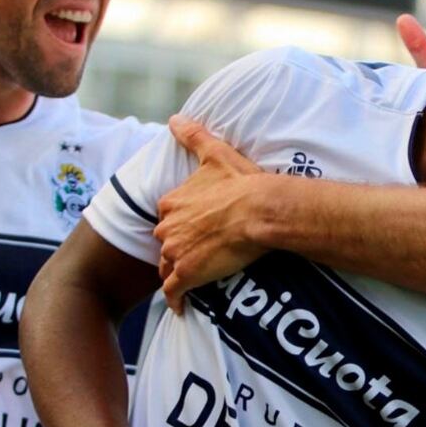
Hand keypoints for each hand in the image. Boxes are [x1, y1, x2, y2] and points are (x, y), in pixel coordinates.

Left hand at [155, 115, 265, 312]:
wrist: (260, 211)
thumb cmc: (243, 184)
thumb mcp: (216, 155)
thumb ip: (193, 137)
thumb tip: (175, 119)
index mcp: (172, 202)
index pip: (167, 218)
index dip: (179, 224)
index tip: (192, 230)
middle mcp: (168, 227)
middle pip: (165, 243)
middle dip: (176, 248)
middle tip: (196, 254)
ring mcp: (176, 252)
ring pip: (167, 268)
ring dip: (176, 273)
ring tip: (191, 279)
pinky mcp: (187, 274)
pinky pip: (174, 293)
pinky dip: (176, 301)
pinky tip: (182, 308)